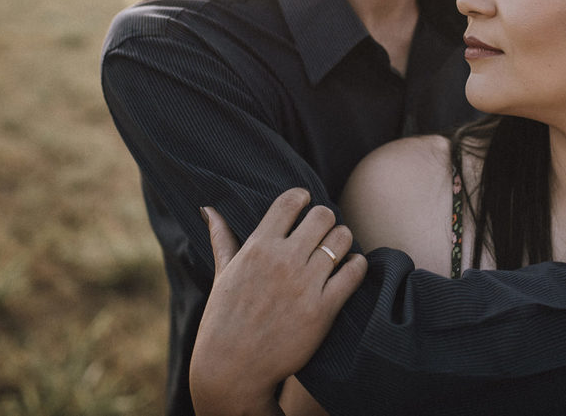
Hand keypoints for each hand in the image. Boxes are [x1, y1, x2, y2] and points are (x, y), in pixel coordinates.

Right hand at [189, 189, 367, 415]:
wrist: (232, 369)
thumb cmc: (224, 319)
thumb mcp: (222, 274)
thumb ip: (222, 238)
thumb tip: (208, 208)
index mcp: (258, 247)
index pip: (291, 201)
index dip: (303, 197)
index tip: (305, 204)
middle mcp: (283, 260)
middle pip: (323, 215)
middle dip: (326, 219)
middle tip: (323, 231)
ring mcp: (305, 284)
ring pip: (342, 239)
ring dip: (343, 240)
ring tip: (337, 249)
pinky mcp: (323, 309)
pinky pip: (354, 272)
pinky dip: (357, 265)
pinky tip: (349, 269)